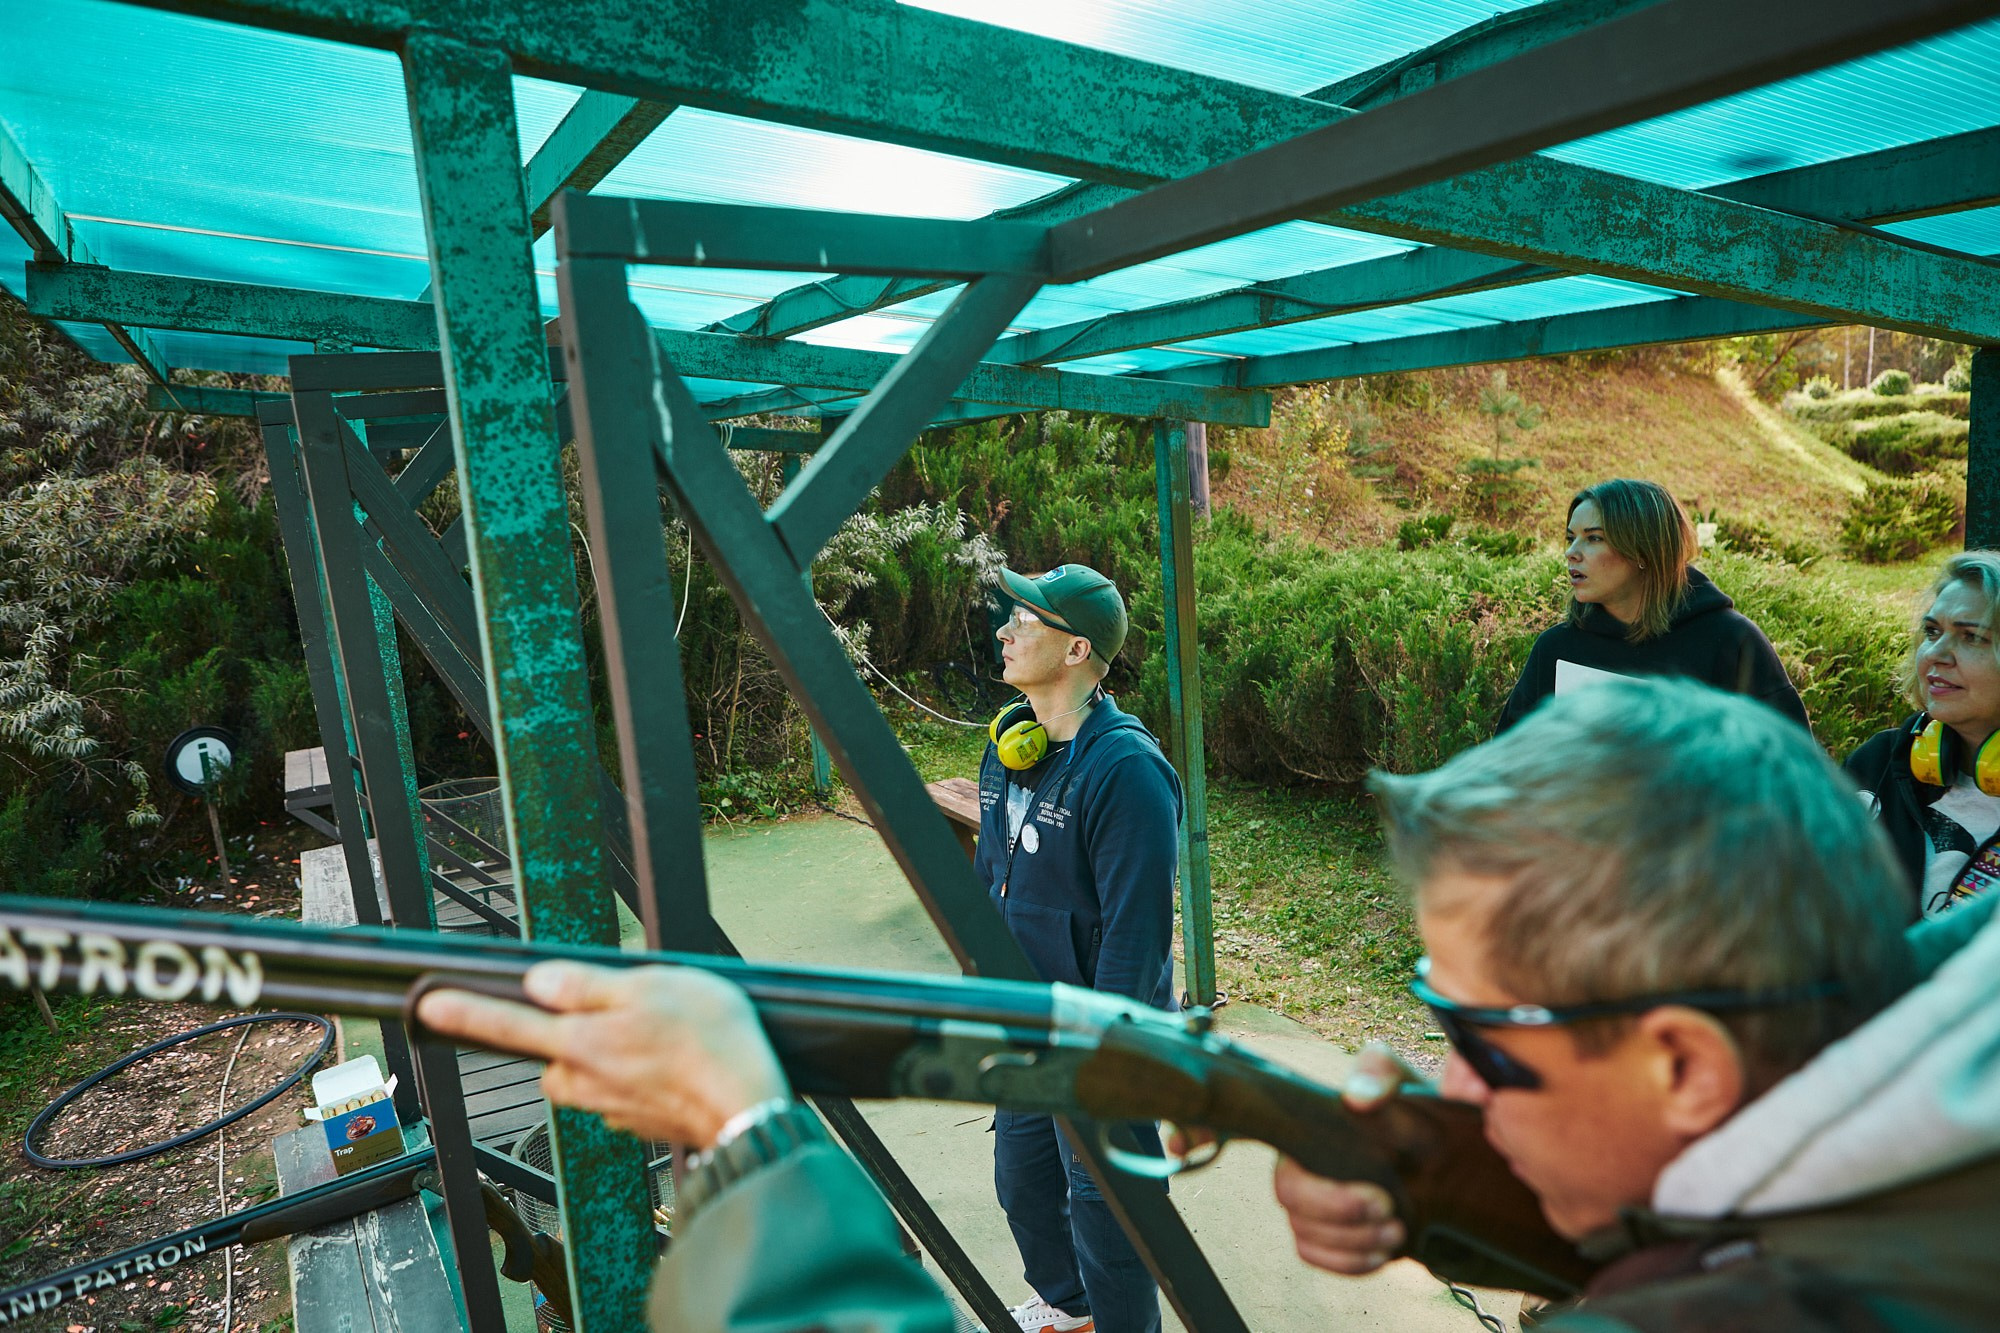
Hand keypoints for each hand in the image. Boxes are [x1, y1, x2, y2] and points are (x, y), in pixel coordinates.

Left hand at [415, 962, 788, 1147]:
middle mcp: (587, 1083)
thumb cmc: (713, 1045)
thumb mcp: (652, 986)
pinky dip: (639, 1078)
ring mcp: (613, 1109)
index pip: (508, 1024)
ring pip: (589, 1076)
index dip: (465, 1012)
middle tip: (621, 1010)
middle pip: (553, 1056)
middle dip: (569, 1035)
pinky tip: (676, 1065)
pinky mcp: (639, 1123)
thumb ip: (589, 985)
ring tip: (661, 1034)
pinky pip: (622, 1094)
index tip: (428, 1005)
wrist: (752, 1111)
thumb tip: (540, 983)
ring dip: (608, 1055)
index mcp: (581, 1044)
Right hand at [1271, 1044, 1425, 1275]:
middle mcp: (1300, 1169)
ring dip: (1355, 1243)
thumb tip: (1357, 1098)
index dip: (1322, 1195)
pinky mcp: (1328, 1234)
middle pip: (1292, 1206)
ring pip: (1305, 1237)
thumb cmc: (1413, 1111)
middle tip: (1390, 1210)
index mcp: (1306, 1133)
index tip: (1379, 1194)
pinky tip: (1383, 1253)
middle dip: (1342, 1216)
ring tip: (1398, 1230)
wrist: (1441, 1157)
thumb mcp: (1403, 1084)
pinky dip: (1351, 1262)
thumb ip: (1381, 1075)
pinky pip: (1317, 1257)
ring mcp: (1312, 1205)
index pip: (1288, 1172)